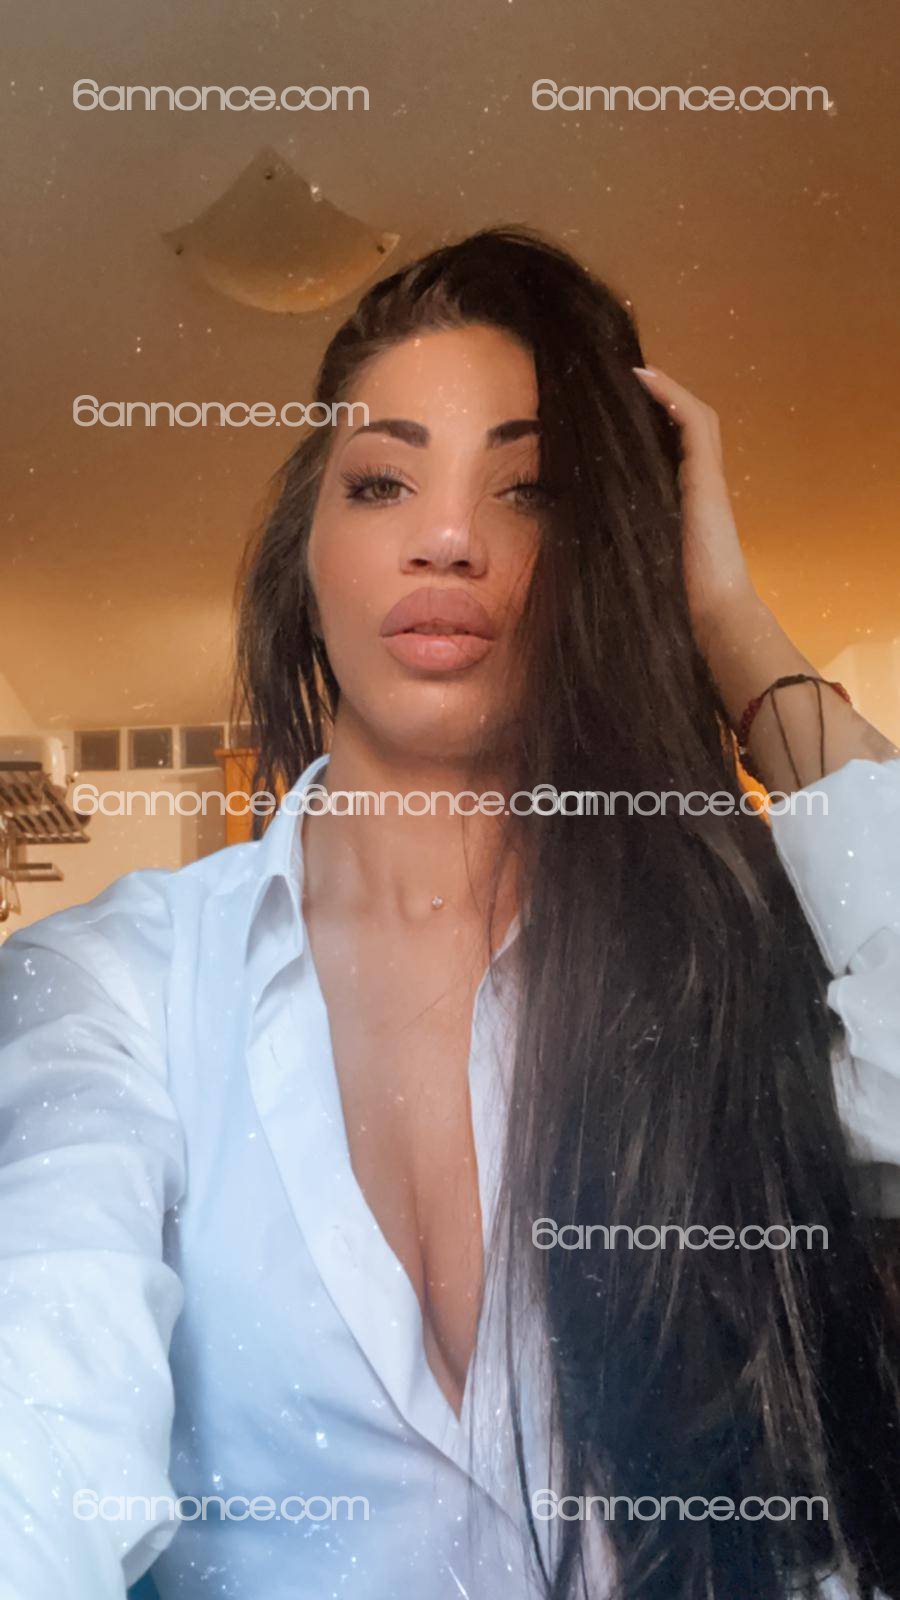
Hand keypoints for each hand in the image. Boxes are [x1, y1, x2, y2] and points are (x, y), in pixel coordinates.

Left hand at [634, 365, 755, 655]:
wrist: (715, 612)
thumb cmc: (679, 597)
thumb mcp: (643, 560)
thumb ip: (625, 544)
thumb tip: (582, 545)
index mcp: (689, 503)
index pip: (678, 450)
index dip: (658, 426)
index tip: (626, 412)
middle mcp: (702, 485)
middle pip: (689, 427)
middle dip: (662, 402)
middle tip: (628, 381)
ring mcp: (708, 479)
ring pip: (695, 418)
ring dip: (667, 392)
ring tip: (637, 373)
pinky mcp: (706, 477)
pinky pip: (692, 422)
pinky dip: (670, 396)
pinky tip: (645, 379)